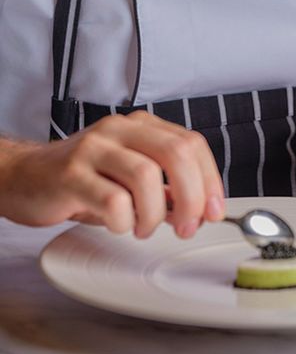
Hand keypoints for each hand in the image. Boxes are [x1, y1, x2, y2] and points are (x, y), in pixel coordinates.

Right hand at [0, 112, 224, 237]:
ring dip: (154, 214)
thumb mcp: (127, 176)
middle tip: (189, 225)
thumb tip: (199, 209)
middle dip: (192, 196)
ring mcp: (94, 148)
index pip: (191, 143)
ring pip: (147, 177)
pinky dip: (124, 222)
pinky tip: (118, 225)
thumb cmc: (81, 179)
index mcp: (140, 126)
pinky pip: (113, 201)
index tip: (214, 210)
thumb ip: (163, 187)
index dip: (210, 179)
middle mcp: (119, 130)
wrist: (23, 176)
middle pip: (175, 153)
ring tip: (143, 227)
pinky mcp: (71, 174)